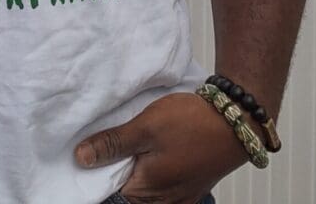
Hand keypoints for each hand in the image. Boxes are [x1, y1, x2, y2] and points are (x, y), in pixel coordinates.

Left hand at [74, 93, 247, 203]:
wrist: (234, 121)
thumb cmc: (192, 124)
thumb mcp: (145, 128)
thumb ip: (113, 144)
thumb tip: (81, 158)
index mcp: (146, 193)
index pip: (110, 196)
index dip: (94, 180)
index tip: (84, 162)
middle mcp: (163, 203)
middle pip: (126, 196)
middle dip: (111, 177)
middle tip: (100, 152)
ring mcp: (178, 197)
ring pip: (143, 192)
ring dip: (130, 174)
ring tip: (121, 150)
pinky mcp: (188, 187)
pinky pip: (160, 189)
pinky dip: (148, 175)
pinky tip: (145, 156)